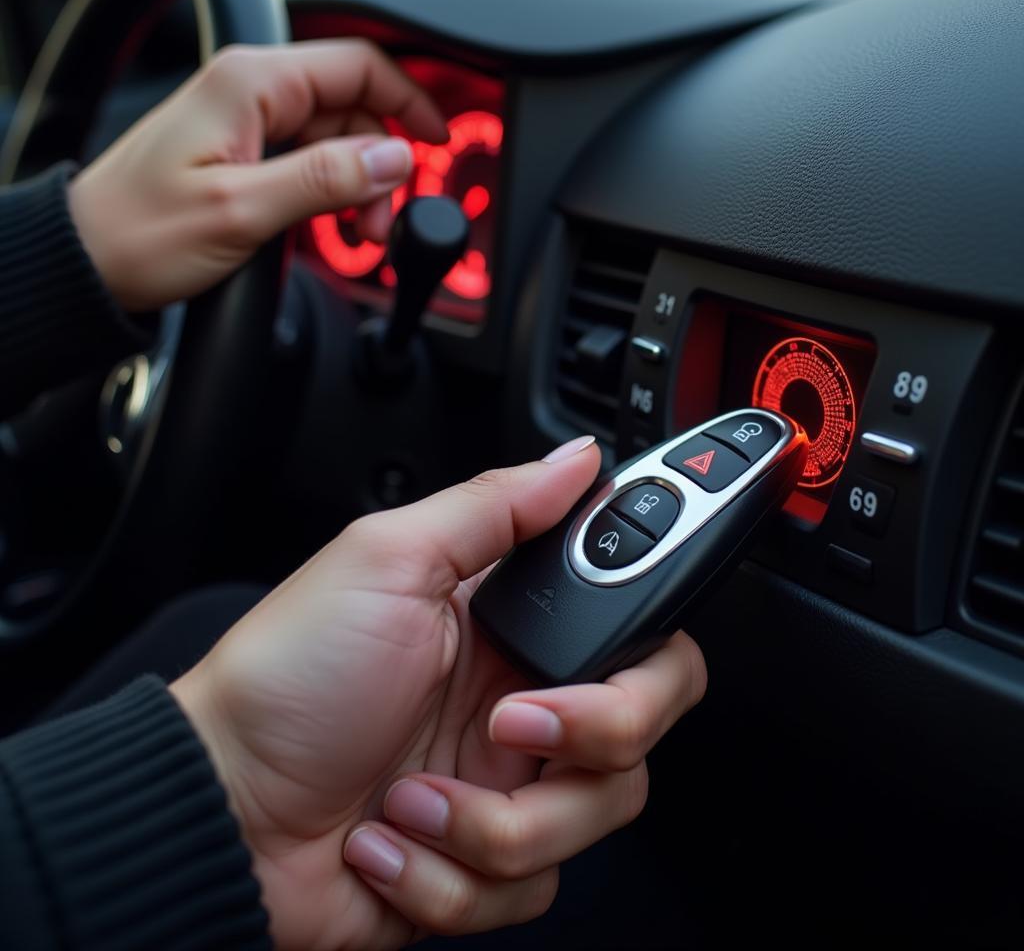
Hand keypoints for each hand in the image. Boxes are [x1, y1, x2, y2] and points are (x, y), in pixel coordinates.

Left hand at [68, 40, 447, 311]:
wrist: (87, 261)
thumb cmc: (142, 232)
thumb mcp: (243, 209)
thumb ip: (325, 179)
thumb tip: (393, 158)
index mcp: (251, 83)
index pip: (357, 66)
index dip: (408, 100)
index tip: (436, 142)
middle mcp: (251, 92)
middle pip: (352, 109)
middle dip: (380, 164)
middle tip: (378, 224)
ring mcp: (246, 123)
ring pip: (334, 141)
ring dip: (357, 187)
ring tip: (355, 237)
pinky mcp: (242, 153)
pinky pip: (307, 162)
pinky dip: (330, 194)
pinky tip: (331, 227)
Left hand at [171, 436, 706, 949]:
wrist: (217, 814)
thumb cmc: (285, 680)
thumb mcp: (386, 562)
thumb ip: (494, 505)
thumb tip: (577, 459)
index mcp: (512, 625)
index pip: (641, 625)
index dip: (647, 642)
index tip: (606, 649)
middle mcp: (526, 704)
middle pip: (644, 727)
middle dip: (590, 734)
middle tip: (508, 723)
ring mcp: (508, 789)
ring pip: (596, 817)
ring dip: (491, 821)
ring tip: (409, 798)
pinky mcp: (485, 863)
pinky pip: (530, 887)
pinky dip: (448, 874)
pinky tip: (388, 842)